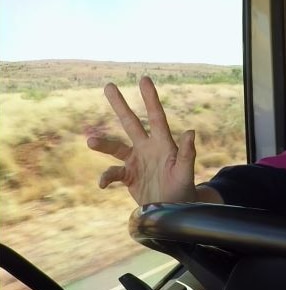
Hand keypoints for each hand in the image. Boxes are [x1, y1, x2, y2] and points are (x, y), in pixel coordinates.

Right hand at [87, 76, 196, 204]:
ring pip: (116, 147)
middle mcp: (148, 148)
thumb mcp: (185, 172)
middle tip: (109, 86)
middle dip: (120, 105)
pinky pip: (113, 173)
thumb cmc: (184, 189)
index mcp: (163, 144)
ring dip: (103, 144)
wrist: (174, 210)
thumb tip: (190, 132)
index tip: (144, 79)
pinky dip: (106, 177)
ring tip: (91, 141)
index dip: (151, 99)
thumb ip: (187, 153)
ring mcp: (136, 161)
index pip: (157, 117)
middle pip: (131, 123)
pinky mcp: (128, 176)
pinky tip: (103, 184)